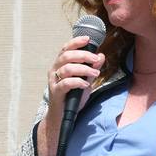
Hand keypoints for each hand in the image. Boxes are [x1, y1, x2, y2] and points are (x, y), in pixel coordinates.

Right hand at [37, 36, 104, 155]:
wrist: (63, 117)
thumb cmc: (72, 97)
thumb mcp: (85, 80)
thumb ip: (92, 68)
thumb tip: (101, 56)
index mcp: (60, 65)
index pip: (66, 48)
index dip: (76, 42)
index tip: (88, 39)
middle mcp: (54, 70)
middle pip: (66, 56)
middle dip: (83, 55)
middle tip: (96, 60)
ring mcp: (54, 81)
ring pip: (67, 68)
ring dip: (83, 69)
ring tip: (95, 74)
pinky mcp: (56, 92)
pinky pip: (66, 83)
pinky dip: (78, 82)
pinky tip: (86, 84)